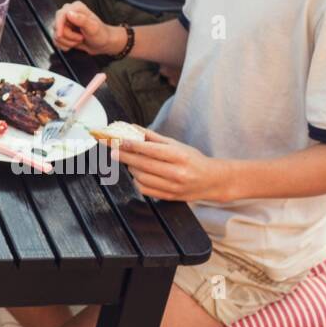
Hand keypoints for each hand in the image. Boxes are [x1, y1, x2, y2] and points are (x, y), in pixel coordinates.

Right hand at [53, 1, 120, 54]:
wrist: (103, 43)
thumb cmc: (101, 34)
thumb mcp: (93, 27)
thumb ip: (82, 20)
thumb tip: (69, 14)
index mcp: (76, 8)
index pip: (60, 15)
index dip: (59, 26)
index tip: (60, 35)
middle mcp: (69, 13)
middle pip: (57, 26)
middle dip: (68, 36)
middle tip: (80, 38)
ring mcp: (65, 23)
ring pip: (56, 35)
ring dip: (67, 42)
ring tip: (79, 40)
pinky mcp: (63, 31)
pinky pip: (56, 41)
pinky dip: (64, 45)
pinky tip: (73, 44)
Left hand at [113, 129, 231, 202]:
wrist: (212, 181)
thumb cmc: (193, 160)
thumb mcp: (176, 145)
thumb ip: (153, 137)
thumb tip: (132, 128)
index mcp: (180, 156)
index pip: (151, 150)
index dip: (132, 146)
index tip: (118, 141)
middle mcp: (177, 173)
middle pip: (143, 165)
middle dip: (125, 156)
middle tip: (113, 150)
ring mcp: (173, 187)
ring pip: (141, 178)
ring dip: (131, 168)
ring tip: (130, 161)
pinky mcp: (169, 197)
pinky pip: (145, 190)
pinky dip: (137, 181)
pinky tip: (138, 174)